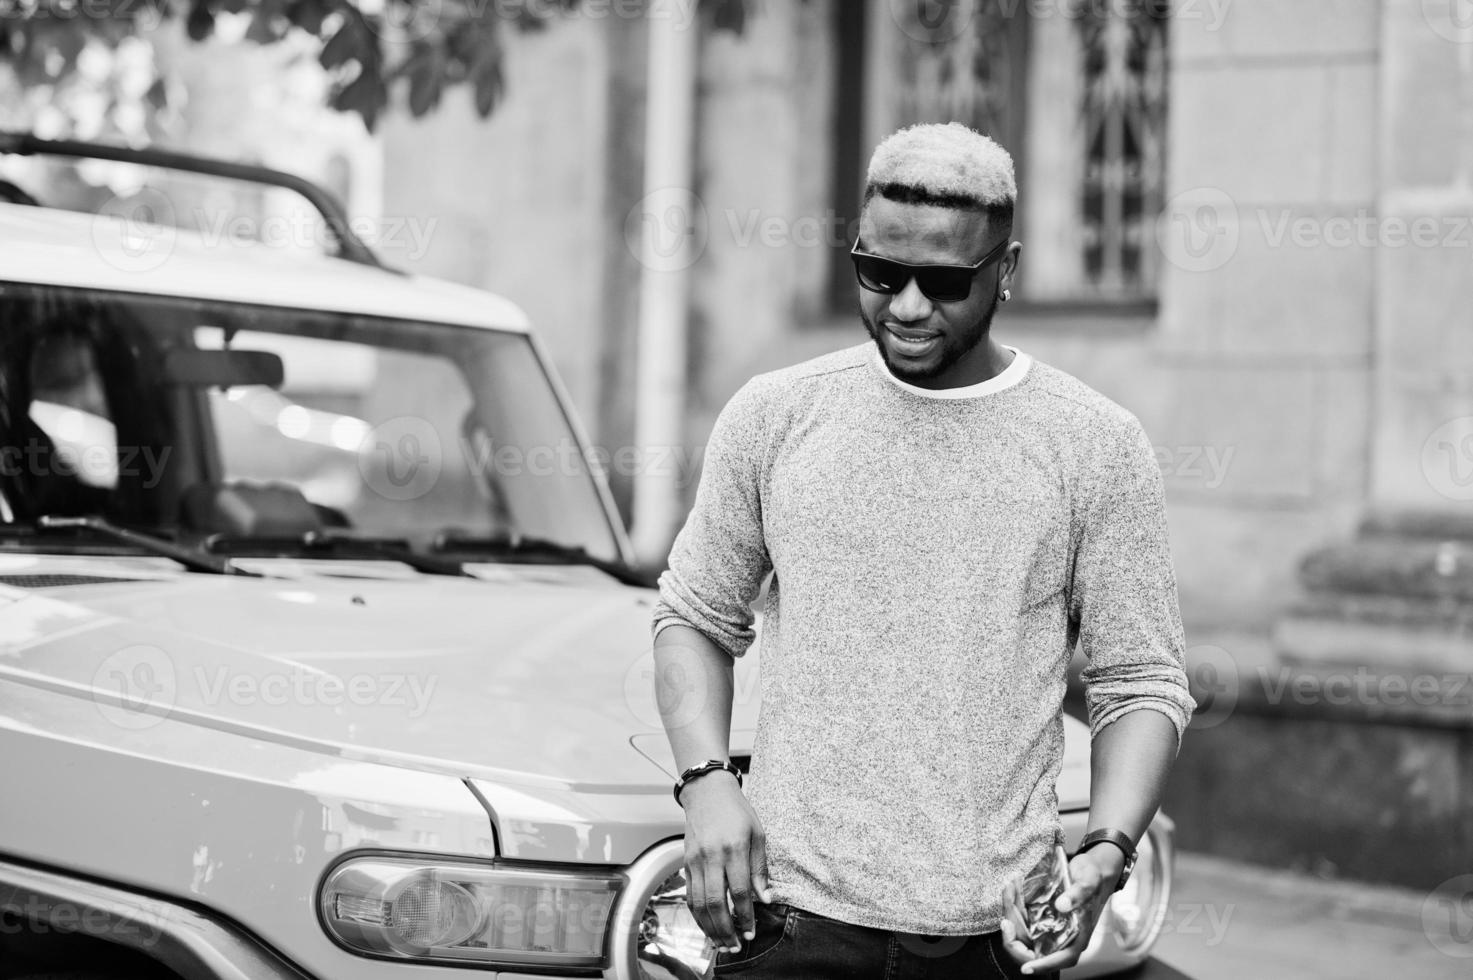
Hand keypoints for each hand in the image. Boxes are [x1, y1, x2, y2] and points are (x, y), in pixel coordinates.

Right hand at [680, 772, 772, 953]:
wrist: (707, 793)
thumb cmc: (736, 812)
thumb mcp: (757, 834)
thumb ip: (759, 868)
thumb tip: (764, 898)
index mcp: (733, 848)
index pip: (739, 891)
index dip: (746, 916)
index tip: (751, 931)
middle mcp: (711, 856)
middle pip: (715, 902)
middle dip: (726, 929)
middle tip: (735, 945)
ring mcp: (695, 861)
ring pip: (698, 903)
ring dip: (710, 928)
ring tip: (722, 943)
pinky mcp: (686, 863)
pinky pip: (689, 895)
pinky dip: (697, 915)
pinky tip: (707, 926)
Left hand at [998, 846, 1123, 974]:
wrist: (1090, 868)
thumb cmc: (1094, 878)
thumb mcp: (1088, 881)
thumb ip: (1077, 894)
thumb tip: (1062, 906)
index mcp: (1077, 937)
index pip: (1059, 959)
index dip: (1042, 966)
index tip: (1025, 968)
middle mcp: (1062, 937)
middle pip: (1033, 952)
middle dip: (1015, 940)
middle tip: (1005, 921)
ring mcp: (1049, 928)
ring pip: (1023, 935)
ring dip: (1011, 916)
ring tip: (1009, 890)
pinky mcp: (1040, 917)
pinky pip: (1021, 919)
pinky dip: (1013, 907)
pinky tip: (1011, 889)